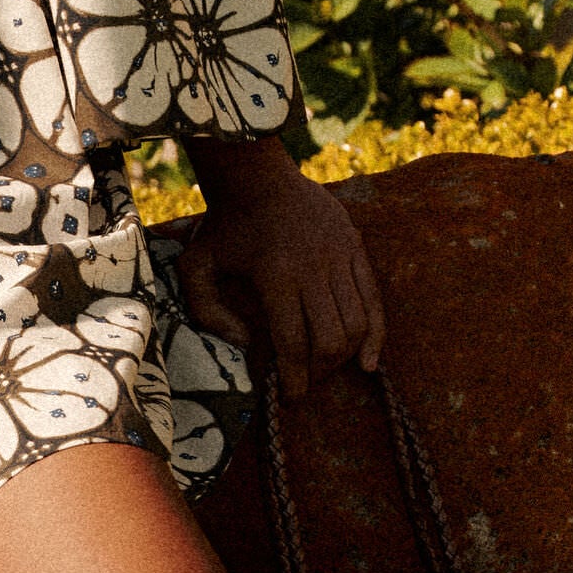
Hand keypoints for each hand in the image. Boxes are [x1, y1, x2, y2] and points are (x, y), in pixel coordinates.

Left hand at [174, 139, 384, 402]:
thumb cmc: (223, 228)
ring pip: (356, 323)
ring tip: (327, 369)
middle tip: (305, 382)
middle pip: (330, 338)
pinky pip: (374, 299)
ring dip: (344, 356)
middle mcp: (314, 266)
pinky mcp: (355, 247)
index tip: (290, 397)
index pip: (294, 340)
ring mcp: (339, 255)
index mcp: (276, 273)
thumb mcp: (196, 266)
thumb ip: (207, 311)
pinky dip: (376, 334)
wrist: (256, 175)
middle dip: (319, 370)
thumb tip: (244, 344)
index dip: (295, 377)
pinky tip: (369, 361)